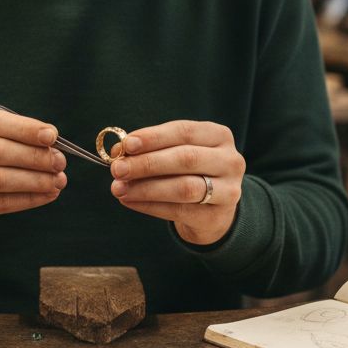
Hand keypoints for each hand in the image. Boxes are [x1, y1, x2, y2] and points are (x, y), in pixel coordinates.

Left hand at [107, 120, 243, 245]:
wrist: (213, 210)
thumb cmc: (189, 173)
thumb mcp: (175, 154)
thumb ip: (151, 149)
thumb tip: (119, 151)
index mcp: (219, 135)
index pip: (184, 131)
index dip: (154, 137)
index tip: (127, 144)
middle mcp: (230, 160)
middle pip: (186, 159)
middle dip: (147, 163)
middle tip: (118, 169)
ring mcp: (228, 190)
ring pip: (184, 187)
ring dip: (146, 188)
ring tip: (118, 188)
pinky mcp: (216, 216)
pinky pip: (178, 210)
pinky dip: (149, 206)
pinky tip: (129, 201)